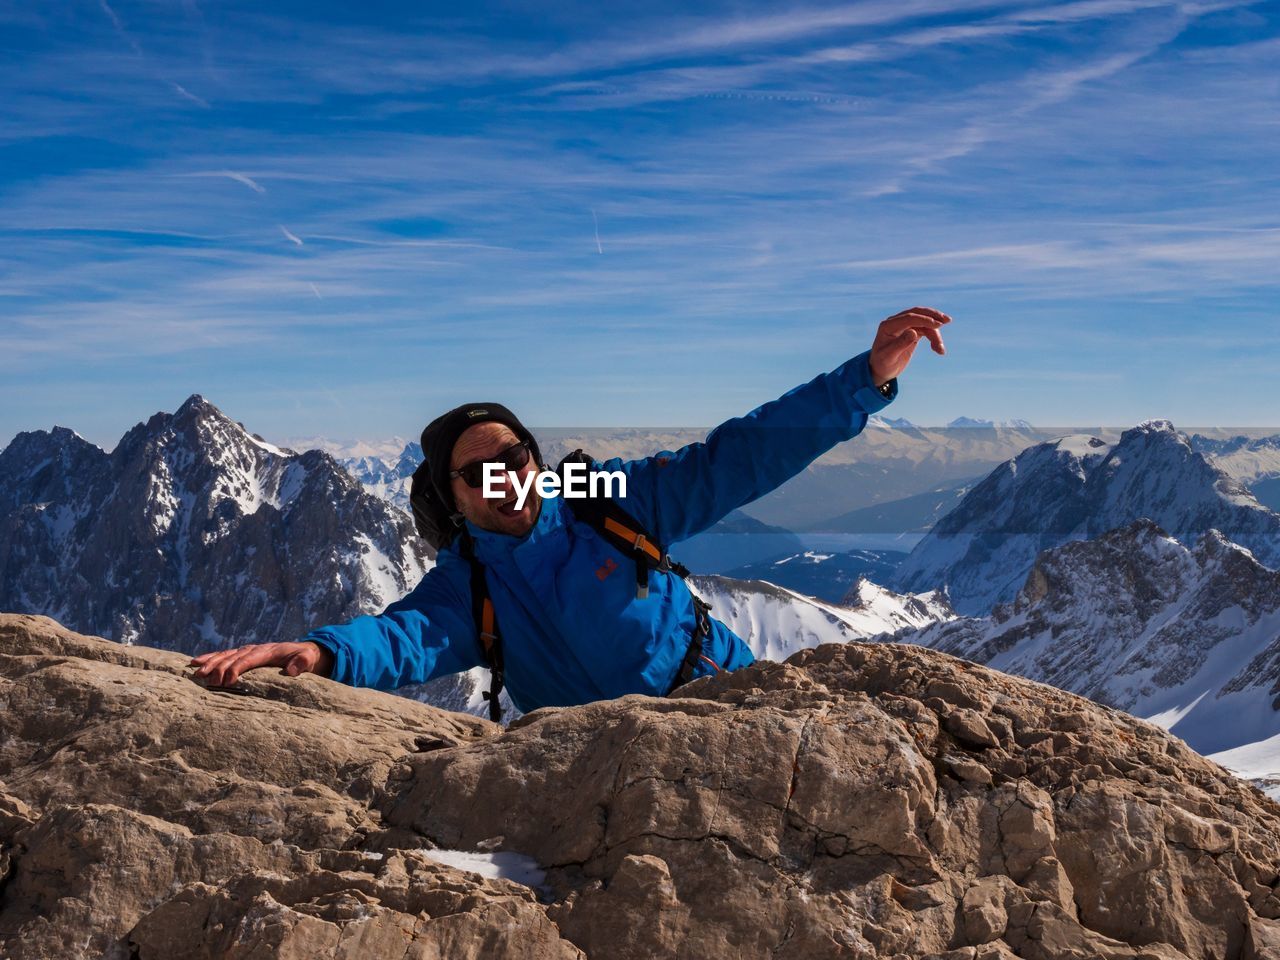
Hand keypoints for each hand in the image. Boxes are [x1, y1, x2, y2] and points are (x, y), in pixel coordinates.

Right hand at [188, 641, 333, 686]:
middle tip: (205, 680)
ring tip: (195, 672)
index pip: (248, 659)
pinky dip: (210, 658)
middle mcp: (254, 649)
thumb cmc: (305, 657)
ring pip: (224, 655)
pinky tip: (195, 662)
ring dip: (210, 663)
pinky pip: (224, 655)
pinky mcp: (243, 654)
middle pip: (232, 657)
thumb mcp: (308, 659)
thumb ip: (301, 663)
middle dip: (218, 668)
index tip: (226, 681)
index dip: (236, 668)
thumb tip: (290, 671)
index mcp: (267, 651)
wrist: (303, 651)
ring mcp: (247, 650)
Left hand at [869, 306, 950, 385]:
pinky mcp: (912, 332)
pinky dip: (934, 337)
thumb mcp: (889, 357)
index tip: (938, 325)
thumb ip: (900, 344)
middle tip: (948, 320)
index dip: (924, 319)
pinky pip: (926, 330)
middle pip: (918, 313)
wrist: (881, 369)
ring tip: (941, 349)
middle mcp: (896, 323)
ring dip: (935, 333)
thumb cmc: (882, 364)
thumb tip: (914, 332)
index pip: (909, 317)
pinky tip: (938, 350)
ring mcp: (904, 326)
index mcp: (888, 325)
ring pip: (924, 323)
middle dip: (933, 316)